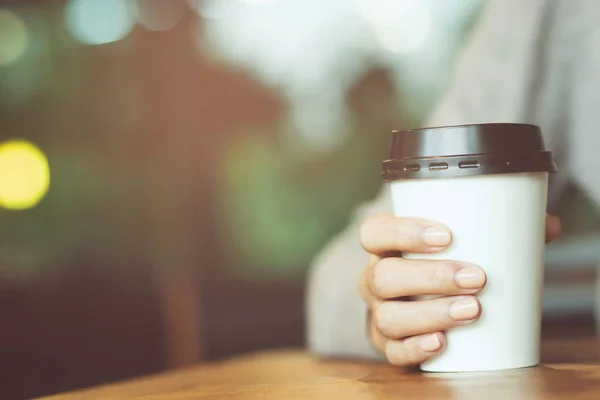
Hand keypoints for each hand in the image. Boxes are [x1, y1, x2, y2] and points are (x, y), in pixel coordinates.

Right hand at [358, 213, 560, 366]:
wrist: (418, 294)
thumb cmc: (440, 261)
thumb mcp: (460, 240)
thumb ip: (497, 230)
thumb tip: (548, 225)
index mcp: (383, 245)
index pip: (374, 232)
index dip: (403, 232)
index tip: (446, 236)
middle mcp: (373, 278)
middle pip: (383, 277)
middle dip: (430, 278)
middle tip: (475, 278)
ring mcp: (377, 312)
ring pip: (388, 317)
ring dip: (429, 314)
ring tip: (471, 310)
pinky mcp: (386, 343)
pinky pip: (391, 351)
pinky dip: (415, 349)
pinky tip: (441, 343)